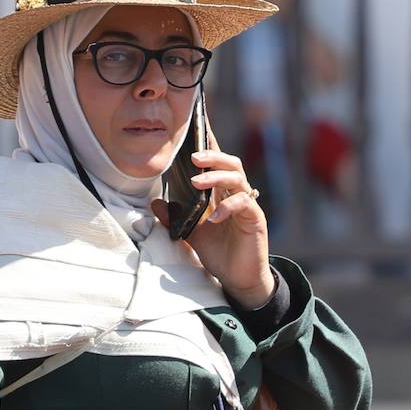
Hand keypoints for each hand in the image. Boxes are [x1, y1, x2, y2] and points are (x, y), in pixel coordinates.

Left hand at [155, 140, 273, 308]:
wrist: (238, 279)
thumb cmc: (219, 253)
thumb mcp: (191, 233)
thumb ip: (175, 217)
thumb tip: (155, 203)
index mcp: (222, 193)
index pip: (217, 164)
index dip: (210, 147)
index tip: (197, 130)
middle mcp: (236, 194)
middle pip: (231, 163)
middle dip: (213, 157)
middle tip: (193, 158)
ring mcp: (248, 205)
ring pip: (238, 179)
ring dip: (216, 177)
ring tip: (196, 182)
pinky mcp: (255, 219)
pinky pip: (244, 204)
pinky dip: (228, 207)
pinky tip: (214, 218)